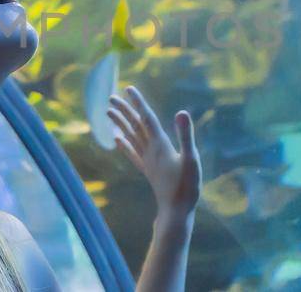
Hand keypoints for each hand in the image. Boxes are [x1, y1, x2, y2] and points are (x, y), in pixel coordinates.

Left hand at [108, 86, 200, 216]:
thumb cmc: (187, 187)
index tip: (128, 88)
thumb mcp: (191, 159)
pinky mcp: (148, 170)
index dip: (138, 103)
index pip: (146, 118)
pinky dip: (123, 143)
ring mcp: (147, 161)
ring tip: (109, 112)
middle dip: (124, 110)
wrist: (176, 211)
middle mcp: (150, 151)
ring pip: (130, 137)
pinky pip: (132, 153)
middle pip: (134, 126)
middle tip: (111, 97)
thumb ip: (186, 135)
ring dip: (120, 123)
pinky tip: (117, 139)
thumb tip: (182, 112)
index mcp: (160, 145)